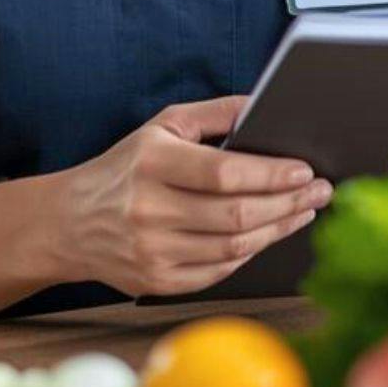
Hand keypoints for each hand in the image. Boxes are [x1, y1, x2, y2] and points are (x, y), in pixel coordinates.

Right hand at [44, 96, 332, 296]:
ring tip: (303, 212)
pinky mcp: (155, 281)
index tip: (305, 170)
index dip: (271, 174)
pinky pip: (218, 271)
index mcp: (152, 163)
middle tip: (320, 191)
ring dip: (278, 230)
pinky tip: (268, 235)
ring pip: (233, 247)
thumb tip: (265, 104)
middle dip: (288, 203)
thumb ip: (216, 113)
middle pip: (236, 215)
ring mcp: (151, 251)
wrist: (67, 223)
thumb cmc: (124, 168)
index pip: (224, 173)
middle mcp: (148, 209)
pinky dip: (249, 253)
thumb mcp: (162, 126)